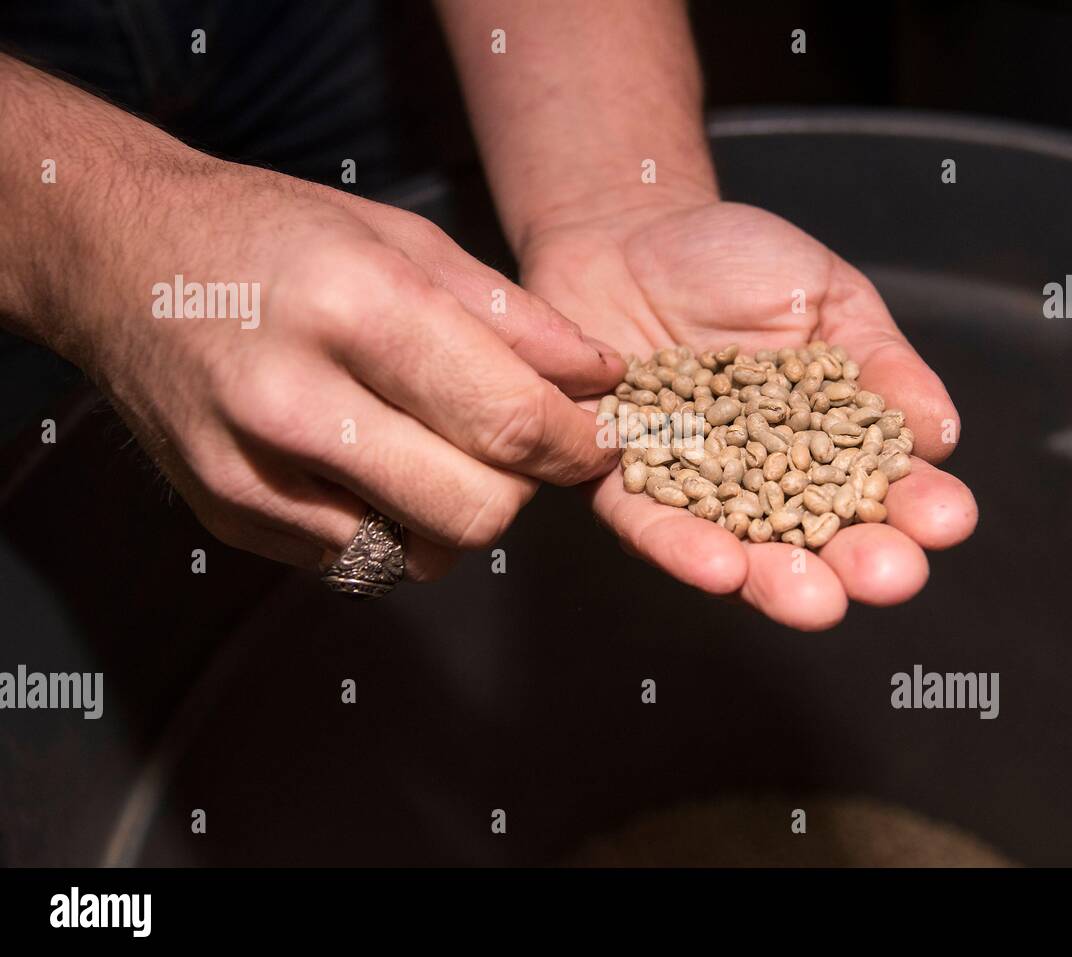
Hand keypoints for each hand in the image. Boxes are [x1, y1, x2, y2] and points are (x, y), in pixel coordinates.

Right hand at [62, 162, 623, 578]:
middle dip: (522, 487)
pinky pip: (358, 560)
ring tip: (436, 447)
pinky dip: (392, 526)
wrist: (119, 258)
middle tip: (516, 444)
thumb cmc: (273, 236)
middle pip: (475, 510)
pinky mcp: (228, 515)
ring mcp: (252, 471)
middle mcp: (294, 401)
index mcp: (354, 309)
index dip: (576, 446)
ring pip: (422, 553)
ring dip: (457, 513)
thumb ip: (514, 318)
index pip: (508, 420)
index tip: (596, 442)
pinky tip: (372, 466)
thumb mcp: (403, 239)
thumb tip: (601, 380)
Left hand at [519, 198, 977, 628]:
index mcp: (825, 443)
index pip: (880, 487)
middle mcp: (762, 482)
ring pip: (738, 554)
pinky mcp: (620, 484)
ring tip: (815, 602)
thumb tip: (942, 434)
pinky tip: (720, 566)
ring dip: (777, 583)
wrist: (628, 234)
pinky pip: (649, 523)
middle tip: (889, 578)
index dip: (918, 509)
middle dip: (857, 566)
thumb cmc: (734, 262)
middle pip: (817, 542)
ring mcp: (693, 490)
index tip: (949, 521)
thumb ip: (881, 363)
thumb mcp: (827, 296)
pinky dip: (682, 547)